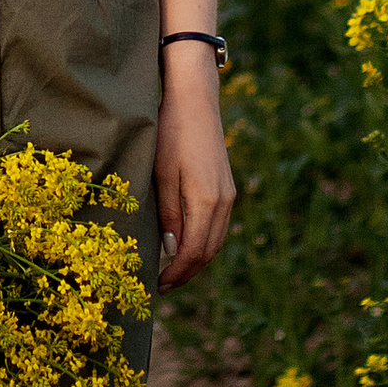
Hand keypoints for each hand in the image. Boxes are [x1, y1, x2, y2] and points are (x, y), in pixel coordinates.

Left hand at [153, 61, 235, 289]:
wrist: (195, 100)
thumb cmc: (171, 133)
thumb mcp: (161, 175)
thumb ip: (168, 214)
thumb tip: (171, 250)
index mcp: (207, 202)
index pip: (194, 252)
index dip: (177, 274)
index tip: (158, 286)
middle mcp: (224, 202)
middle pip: (209, 252)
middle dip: (187, 272)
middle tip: (162, 286)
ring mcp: (229, 194)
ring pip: (216, 240)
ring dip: (196, 260)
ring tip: (172, 271)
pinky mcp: (226, 186)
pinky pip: (218, 225)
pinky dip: (204, 242)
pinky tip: (186, 243)